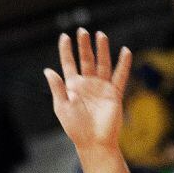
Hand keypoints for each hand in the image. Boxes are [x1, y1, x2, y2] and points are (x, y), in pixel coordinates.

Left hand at [44, 30, 131, 151]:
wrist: (94, 141)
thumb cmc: (75, 126)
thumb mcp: (62, 106)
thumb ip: (57, 88)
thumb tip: (47, 70)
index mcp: (72, 85)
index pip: (68, 63)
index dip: (66, 50)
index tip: (65, 36)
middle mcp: (87, 83)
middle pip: (86, 59)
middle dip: (84, 45)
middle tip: (83, 30)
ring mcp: (101, 87)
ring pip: (102, 64)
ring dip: (102, 50)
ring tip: (100, 35)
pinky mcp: (114, 93)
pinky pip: (120, 76)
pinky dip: (123, 64)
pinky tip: (125, 51)